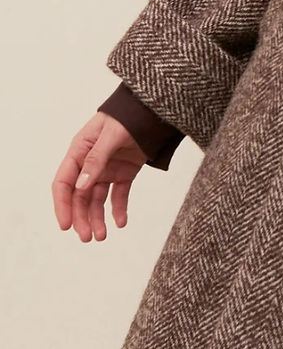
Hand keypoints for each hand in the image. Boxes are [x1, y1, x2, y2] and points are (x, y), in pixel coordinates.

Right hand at [52, 112, 148, 241]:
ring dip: (97, 218)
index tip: (66, 225)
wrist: (153, 111)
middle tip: (88, 237)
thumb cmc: (127, 116)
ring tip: (102, 236)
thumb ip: (96, 159)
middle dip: (81, 217)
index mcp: (79, 151)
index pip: (63, 182)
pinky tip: (121, 222)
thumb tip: (81, 186)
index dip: (62, 205)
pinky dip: (119, 210)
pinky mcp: (124, 173)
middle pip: (79, 196)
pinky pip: (118, 195)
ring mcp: (107, 169)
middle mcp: (90, 163)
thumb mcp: (111, 135)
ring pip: (97, 199)